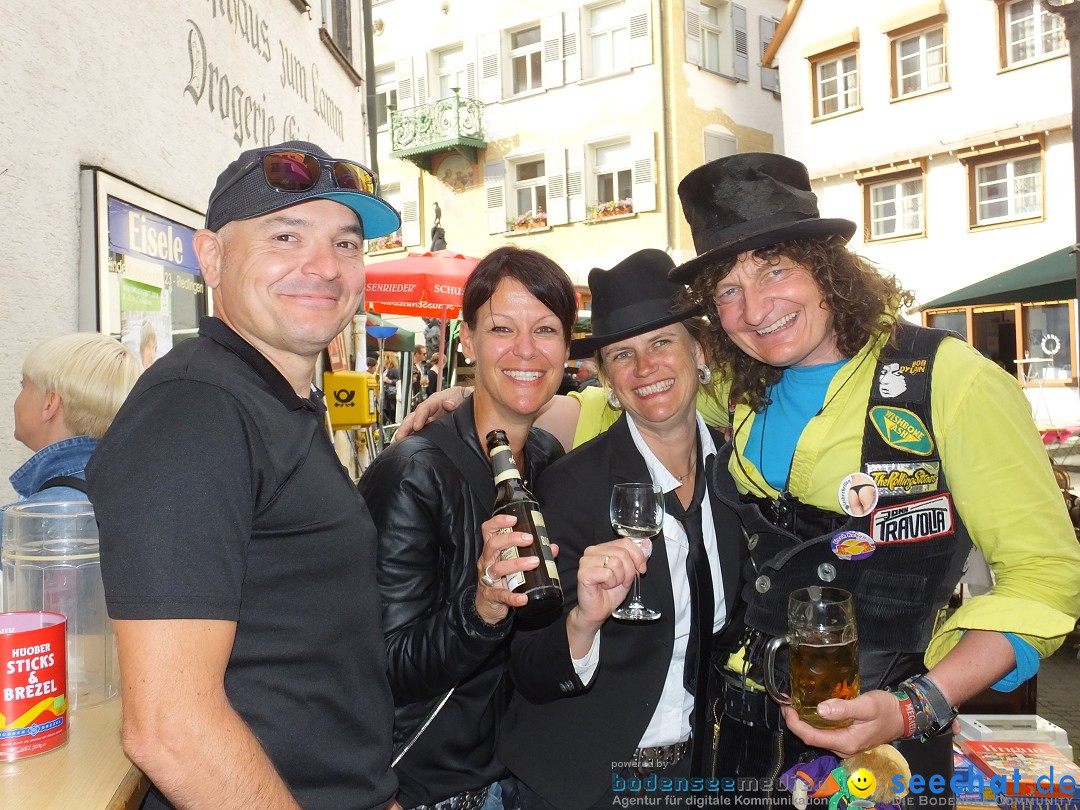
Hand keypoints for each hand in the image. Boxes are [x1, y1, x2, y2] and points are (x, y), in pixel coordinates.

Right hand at [392, 386, 468, 440]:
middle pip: (415, 416)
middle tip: (400, 437)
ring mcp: (431, 419)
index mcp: (439, 400)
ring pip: (414, 424)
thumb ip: (458, 399)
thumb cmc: (469, 398)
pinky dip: (412, 438)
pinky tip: (406, 446)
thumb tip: (448, 404)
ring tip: (398, 443)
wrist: (474, 404)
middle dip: (406, 426)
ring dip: (406, 433)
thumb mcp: (466, 394)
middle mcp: (432, 409)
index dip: (420, 416)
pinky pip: (420, 432)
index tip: (417, 426)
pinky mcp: (432, 428)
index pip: (426, 406)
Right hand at [474, 513, 540, 623]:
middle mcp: (487, 562)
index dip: (498, 522)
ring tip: (535, 562)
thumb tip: (552, 547)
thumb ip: (532, 554)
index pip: (489, 530)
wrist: (487, 607)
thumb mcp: (513, 565)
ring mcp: (487, 579)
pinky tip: (523, 598)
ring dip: (517, 564)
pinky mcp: (491, 596)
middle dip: (511, 539)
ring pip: (498, 568)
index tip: (514, 519)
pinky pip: (501, 595)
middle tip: (529, 539)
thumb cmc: (502, 580)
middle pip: (493, 545)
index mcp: (492, 551)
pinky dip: (513, 597)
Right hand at [571, 538, 650, 628]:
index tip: (641, 569)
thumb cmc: (610, 592)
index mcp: (603, 547)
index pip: (625, 542)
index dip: (638, 556)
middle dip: (629, 571)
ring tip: (612, 584)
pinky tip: (604, 586)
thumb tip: (646, 543)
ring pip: (616, 562)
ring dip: (619, 578)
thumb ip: (636, 557)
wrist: (597, 611)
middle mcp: (592, 551)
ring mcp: (586, 561)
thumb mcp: (629, 572)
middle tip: (623, 582)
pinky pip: (608, 573)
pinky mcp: (584, 573)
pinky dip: (611, 583)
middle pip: (622, 553)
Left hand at [780, 689, 905, 758]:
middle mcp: (843, 747)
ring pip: (817, 735)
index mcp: (846, 742)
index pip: (811, 737)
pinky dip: (813, 721)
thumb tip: (820, 710)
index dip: (795, 724)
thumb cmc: (886, 710)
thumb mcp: (866, 706)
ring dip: (803, 721)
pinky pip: (824, 732)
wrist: (904, 716)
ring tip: (793, 703)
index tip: (787, 707)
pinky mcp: (846, 737)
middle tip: (785, 702)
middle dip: (795, 721)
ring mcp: (844, 744)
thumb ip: (844, 709)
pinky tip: (810, 708)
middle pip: (811, 737)